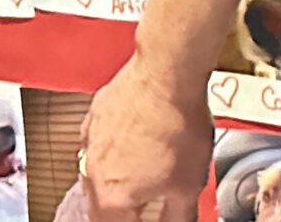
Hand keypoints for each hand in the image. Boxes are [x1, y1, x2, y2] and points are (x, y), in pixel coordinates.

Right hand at [78, 52, 214, 221]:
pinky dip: (113, 149)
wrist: (168, 73)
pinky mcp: (95, 116)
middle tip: (142, 205)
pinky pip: (98, 142)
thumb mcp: (189, 185)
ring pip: (96, 173)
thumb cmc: (178, 124)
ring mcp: (91, 142)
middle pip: (100, 206)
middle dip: (121, 210)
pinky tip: (133, 141)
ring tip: (141, 173)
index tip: (148, 217)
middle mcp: (93, 172)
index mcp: (112, 197)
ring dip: (115, 180)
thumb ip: (178, 217)